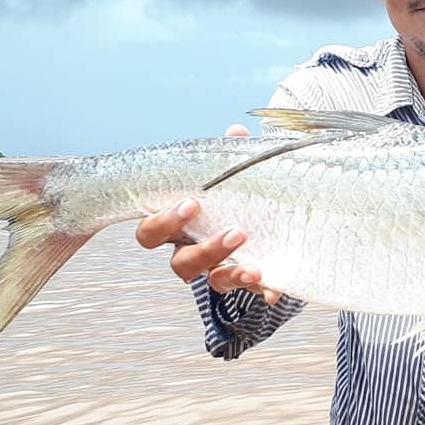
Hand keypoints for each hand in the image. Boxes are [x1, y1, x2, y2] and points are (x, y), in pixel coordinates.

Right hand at [134, 124, 280, 304]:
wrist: (260, 217)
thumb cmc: (230, 194)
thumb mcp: (230, 175)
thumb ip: (230, 158)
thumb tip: (236, 132)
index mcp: (179, 226)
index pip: (152, 232)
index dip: (164, 222)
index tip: (191, 203)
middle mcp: (191, 251)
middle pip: (181, 264)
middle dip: (205, 251)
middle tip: (235, 232)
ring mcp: (216, 269)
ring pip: (213, 280)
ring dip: (232, 274)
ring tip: (254, 268)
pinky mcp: (242, 280)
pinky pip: (247, 292)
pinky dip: (260, 290)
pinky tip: (273, 289)